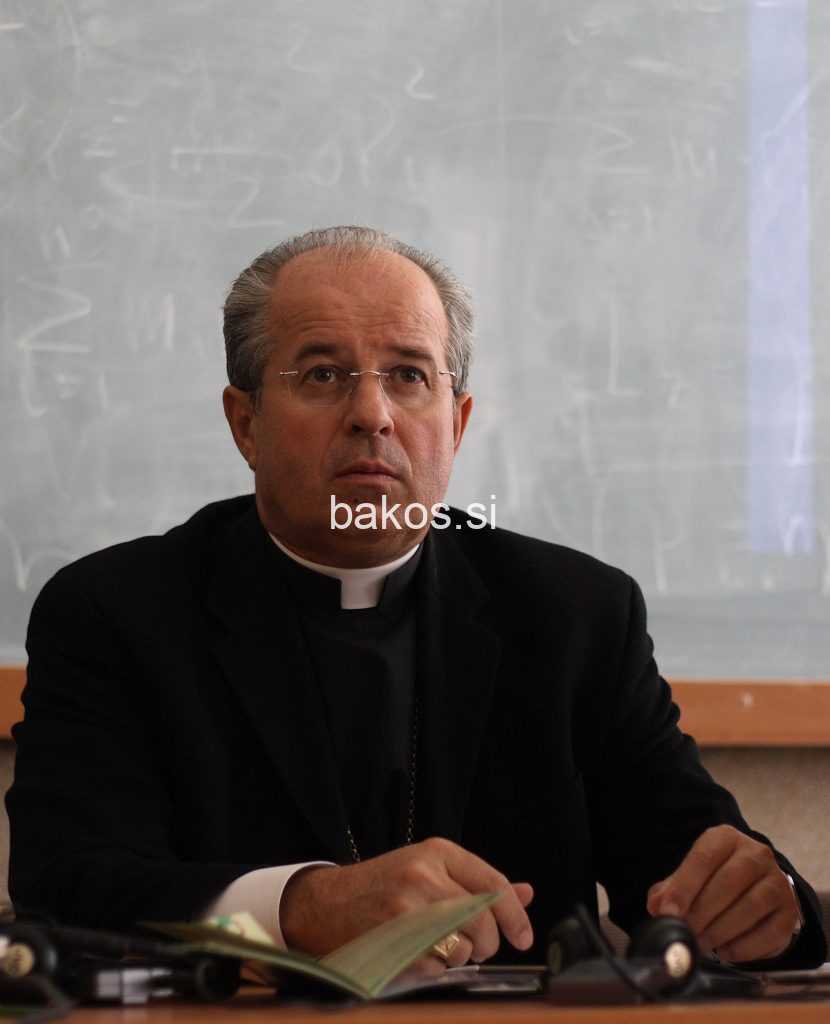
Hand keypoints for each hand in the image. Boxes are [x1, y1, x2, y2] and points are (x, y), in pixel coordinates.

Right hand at [280, 837, 533, 962]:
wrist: (323, 904)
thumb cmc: (381, 887)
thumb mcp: (429, 870)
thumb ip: (477, 882)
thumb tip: (526, 893)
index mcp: (437, 852)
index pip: (493, 884)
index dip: (515, 914)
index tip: (523, 936)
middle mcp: (424, 875)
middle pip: (484, 919)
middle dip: (487, 942)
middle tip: (474, 947)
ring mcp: (408, 909)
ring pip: (465, 946)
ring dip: (459, 957)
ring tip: (436, 946)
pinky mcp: (394, 942)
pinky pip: (439, 968)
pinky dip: (436, 970)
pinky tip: (418, 957)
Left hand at [647, 825, 801, 962]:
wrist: (754, 887)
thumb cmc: (714, 879)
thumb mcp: (691, 876)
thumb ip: (670, 890)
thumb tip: (658, 907)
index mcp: (725, 838)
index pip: (703, 858)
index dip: (684, 887)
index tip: (668, 912)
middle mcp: (756, 854)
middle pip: (728, 882)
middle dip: (702, 912)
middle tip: (686, 932)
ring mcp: (777, 881)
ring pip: (750, 906)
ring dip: (721, 930)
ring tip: (701, 943)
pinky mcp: (790, 911)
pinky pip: (769, 932)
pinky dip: (744, 947)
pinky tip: (725, 951)